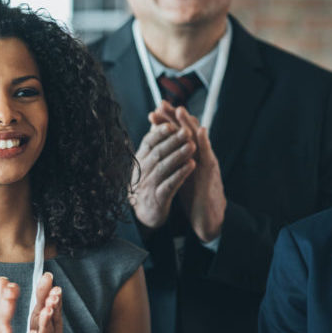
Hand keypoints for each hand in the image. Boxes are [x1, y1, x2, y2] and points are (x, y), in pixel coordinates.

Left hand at [27, 273, 69, 332]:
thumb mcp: (45, 319)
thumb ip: (45, 299)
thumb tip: (47, 276)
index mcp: (47, 320)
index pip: (50, 303)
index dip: (50, 291)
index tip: (49, 277)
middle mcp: (49, 330)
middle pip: (50, 315)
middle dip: (52, 303)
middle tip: (53, 293)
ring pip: (46, 331)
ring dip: (46, 321)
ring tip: (46, 310)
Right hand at [129, 105, 195, 229]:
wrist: (144, 212)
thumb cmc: (148, 182)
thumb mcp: (147, 162)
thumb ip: (153, 143)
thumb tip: (156, 119)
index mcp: (140, 160)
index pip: (148, 142)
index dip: (159, 133)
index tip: (171, 124)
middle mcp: (142, 171)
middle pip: (157, 153)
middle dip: (172, 141)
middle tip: (186, 132)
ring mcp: (149, 185)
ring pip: (163, 167)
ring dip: (178, 156)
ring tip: (192, 146)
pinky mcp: (158, 199)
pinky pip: (170, 184)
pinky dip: (180, 174)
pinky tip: (191, 166)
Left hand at [161, 104, 225, 242]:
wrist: (208, 217)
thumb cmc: (195, 196)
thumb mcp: (180, 174)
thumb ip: (173, 160)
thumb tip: (161, 150)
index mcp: (189, 156)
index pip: (176, 135)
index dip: (165, 124)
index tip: (153, 112)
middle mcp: (198, 155)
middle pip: (186, 132)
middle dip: (174, 117)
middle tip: (162, 103)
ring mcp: (206, 162)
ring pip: (197, 139)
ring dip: (189, 124)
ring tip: (180, 110)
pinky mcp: (211, 174)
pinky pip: (207, 155)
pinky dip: (204, 142)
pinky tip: (199, 131)